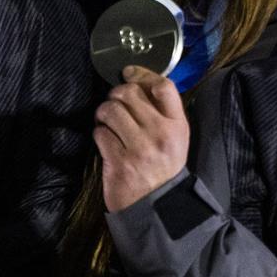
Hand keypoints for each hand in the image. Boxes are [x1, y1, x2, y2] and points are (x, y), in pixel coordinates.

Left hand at [95, 65, 189, 211]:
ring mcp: (139, 148)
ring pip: (110, 110)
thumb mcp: (175, 138)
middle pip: (130, 93)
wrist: (156, 204)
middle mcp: (160, 133)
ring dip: (103, 113)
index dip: (142, 74)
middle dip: (115, 94)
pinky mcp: (119, 161)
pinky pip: (100, 133)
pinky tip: (105, 141)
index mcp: (178, 125)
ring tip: (107, 121)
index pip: (163, 87)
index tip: (129, 73)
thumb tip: (137, 82)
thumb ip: (162, 112)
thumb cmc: (163, 166)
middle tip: (114, 103)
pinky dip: (99, 134)